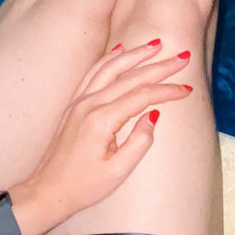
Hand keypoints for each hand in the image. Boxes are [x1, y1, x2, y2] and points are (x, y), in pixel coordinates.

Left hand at [8, 42, 191, 234]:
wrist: (47, 190)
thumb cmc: (84, 186)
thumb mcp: (118, 172)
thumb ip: (139, 142)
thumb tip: (154, 115)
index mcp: (102, 120)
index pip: (142, 96)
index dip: (167, 91)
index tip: (187, 90)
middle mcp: (90, 104)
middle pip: (130, 77)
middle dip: (159, 66)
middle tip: (183, 56)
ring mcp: (80, 101)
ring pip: (111, 68)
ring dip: (135, 54)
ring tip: (155, 44)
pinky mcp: (74, 104)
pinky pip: (93, 73)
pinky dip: (109, 59)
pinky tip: (120, 50)